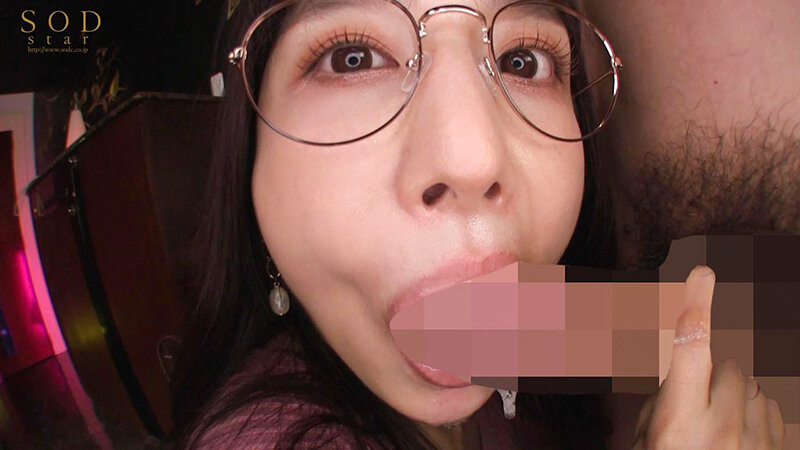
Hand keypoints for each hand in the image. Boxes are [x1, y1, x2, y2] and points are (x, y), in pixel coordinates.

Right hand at [632, 266, 784, 448]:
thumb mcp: (647, 445)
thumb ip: (661, 410)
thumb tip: (679, 383)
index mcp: (679, 422)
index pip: (688, 348)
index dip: (695, 305)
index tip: (703, 272)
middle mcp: (722, 427)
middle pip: (729, 366)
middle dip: (714, 377)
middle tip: (697, 408)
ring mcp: (756, 442)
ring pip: (754, 388)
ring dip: (737, 399)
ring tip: (720, 435)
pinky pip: (774, 412)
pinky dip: (758, 419)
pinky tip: (742, 443)